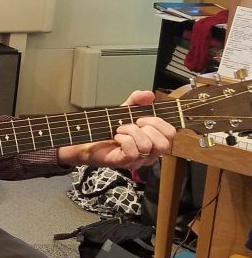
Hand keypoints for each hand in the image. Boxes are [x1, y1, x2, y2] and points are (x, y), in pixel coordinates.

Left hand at [57, 90, 174, 170]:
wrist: (86, 138)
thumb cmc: (109, 128)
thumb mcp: (125, 110)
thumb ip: (137, 100)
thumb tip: (149, 94)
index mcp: (154, 141)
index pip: (171, 133)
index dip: (158, 122)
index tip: (141, 118)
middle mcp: (150, 153)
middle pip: (164, 143)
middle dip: (146, 128)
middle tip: (132, 124)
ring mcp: (138, 160)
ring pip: (147, 146)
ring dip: (130, 132)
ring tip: (119, 130)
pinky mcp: (124, 162)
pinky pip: (133, 152)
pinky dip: (123, 140)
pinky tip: (116, 138)